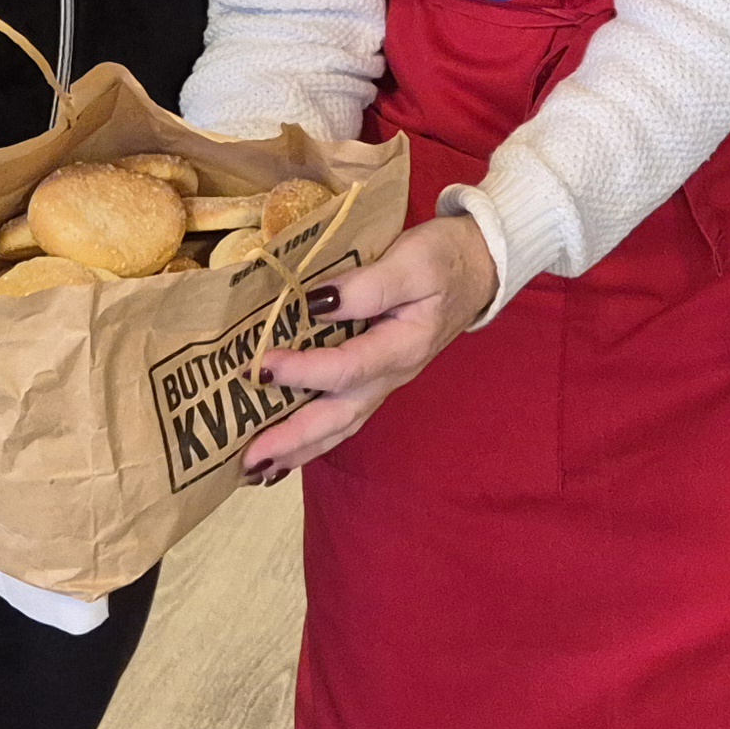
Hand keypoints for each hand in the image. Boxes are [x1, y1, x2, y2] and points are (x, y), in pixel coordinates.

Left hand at [240, 214, 499, 479]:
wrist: (480, 265)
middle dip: (294, 439)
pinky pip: (342, 414)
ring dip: (299, 449)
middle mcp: (392, 374)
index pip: (347, 367)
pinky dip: (313, 436)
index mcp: (402, 346)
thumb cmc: (445, 259)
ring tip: (257, 469)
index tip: (263, 364)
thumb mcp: (412, 261)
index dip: (304, 371)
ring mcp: (384, 379)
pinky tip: (287, 449)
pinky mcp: (376, 375)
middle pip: (340, 416)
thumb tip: (316, 303)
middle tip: (248, 459)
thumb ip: (367, 286)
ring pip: (340, 424)